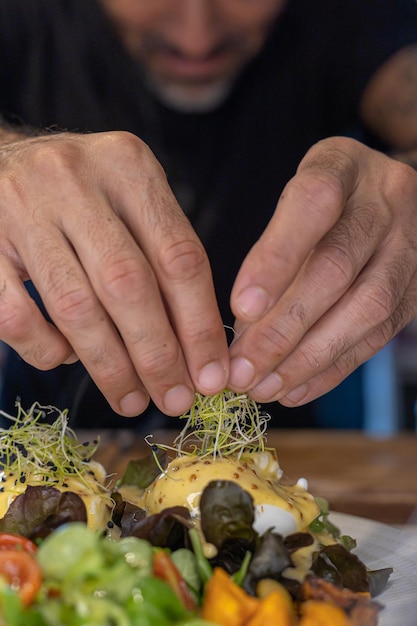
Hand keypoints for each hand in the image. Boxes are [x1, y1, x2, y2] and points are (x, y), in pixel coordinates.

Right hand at [0, 130, 227, 415]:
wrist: (0, 160)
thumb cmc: (81, 193)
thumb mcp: (130, 200)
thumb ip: (162, 255)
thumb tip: (195, 348)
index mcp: (127, 166)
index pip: (179, 256)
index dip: (200, 326)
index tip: (212, 376)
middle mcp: (74, 179)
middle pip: (129, 285)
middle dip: (158, 356)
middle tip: (176, 399)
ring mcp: (22, 208)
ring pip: (76, 306)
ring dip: (110, 366)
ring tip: (133, 400)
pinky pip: (17, 316)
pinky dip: (48, 350)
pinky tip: (68, 358)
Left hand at [228, 137, 416, 406]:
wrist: (389, 198)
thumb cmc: (326, 203)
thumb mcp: (295, 203)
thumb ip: (271, 255)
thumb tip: (243, 335)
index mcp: (342, 165)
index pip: (313, 203)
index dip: (277, 257)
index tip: (241, 309)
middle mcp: (385, 200)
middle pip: (337, 266)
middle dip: (284, 327)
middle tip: (242, 370)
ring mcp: (410, 245)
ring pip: (366, 307)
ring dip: (310, 357)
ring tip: (266, 388)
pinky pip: (380, 334)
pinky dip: (334, 367)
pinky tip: (297, 389)